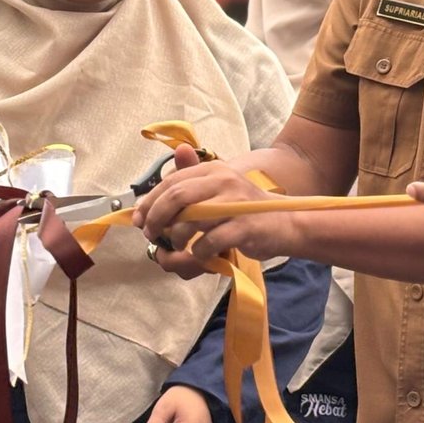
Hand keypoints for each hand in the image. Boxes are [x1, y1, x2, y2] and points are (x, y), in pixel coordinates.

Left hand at [132, 145, 295, 275]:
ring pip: (190, 219)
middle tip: (150, 234)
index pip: (172, 180)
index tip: (138, 218)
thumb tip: (166, 168)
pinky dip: (199, 253)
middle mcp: (224, 181)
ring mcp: (235, 203)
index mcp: (214, 169)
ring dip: (176, 237)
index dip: (150, 200)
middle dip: (156, 217)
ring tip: (177, 245)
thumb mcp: (218, 190)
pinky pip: (209, 242)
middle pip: (177, 196)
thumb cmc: (245, 210)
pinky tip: (201, 254)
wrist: (285, 223)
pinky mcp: (244, 227)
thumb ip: (192, 180)